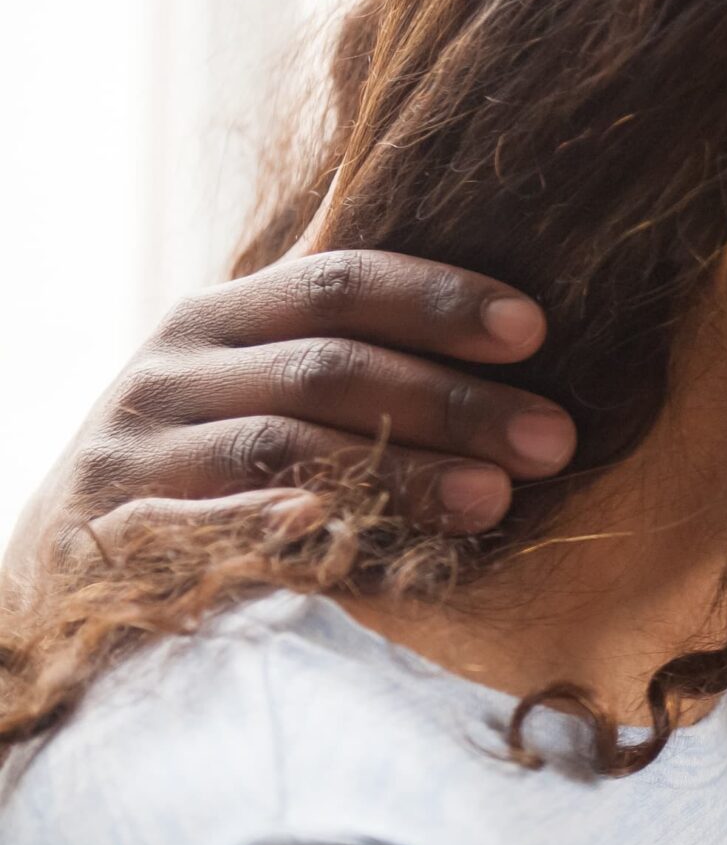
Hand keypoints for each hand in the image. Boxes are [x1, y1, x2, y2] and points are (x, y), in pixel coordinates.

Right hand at [2, 251, 575, 593]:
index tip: (536, 330)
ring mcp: (135, 451)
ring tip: (494, 497)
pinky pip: (189, 523)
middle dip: (451, 402)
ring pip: (281, 446)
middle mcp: (173, 370)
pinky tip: (328, 524)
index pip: (340, 282)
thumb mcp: (255, 386)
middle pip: (328, 368)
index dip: (438, 299)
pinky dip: (260, 521)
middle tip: (552, 438)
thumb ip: (346, 351)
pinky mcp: (104, 533)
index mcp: (221, 316)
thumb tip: (516, 334)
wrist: (57, 562)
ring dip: (397, 471)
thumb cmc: (200, 464)